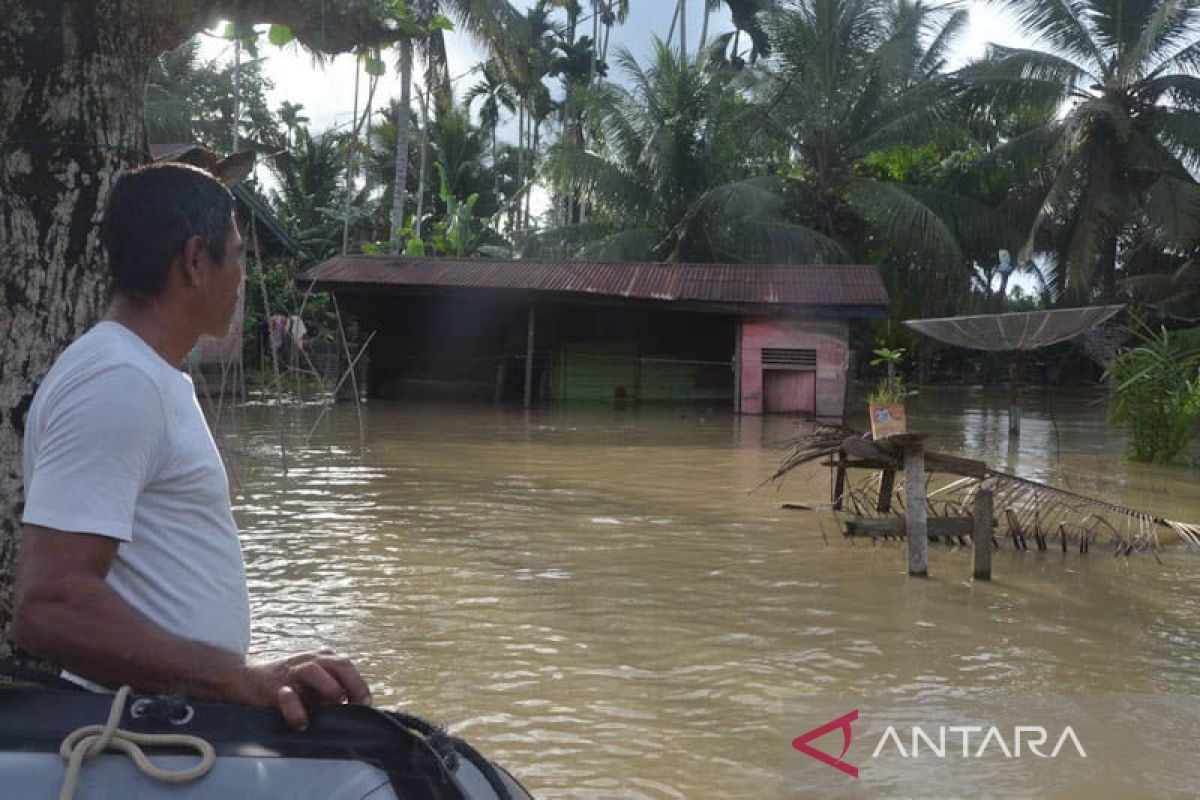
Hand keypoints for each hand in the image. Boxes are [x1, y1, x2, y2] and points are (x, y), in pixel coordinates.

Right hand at [243, 649, 371, 730]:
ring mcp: (290, 672)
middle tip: (358, 705)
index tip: (366, 704)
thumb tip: (354, 710)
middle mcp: (308, 660)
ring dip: (330, 688)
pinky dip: (296, 710)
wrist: (245, 678)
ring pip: (314, 670)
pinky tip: (302, 723)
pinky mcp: (272, 686)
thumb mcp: (313, 683)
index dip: (360, 684)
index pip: (347, 666)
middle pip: (338, 663)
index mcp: (321, 658)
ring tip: (336, 704)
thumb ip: (331, 691)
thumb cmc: (287, 684)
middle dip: (353, 683)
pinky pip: (286, 695)